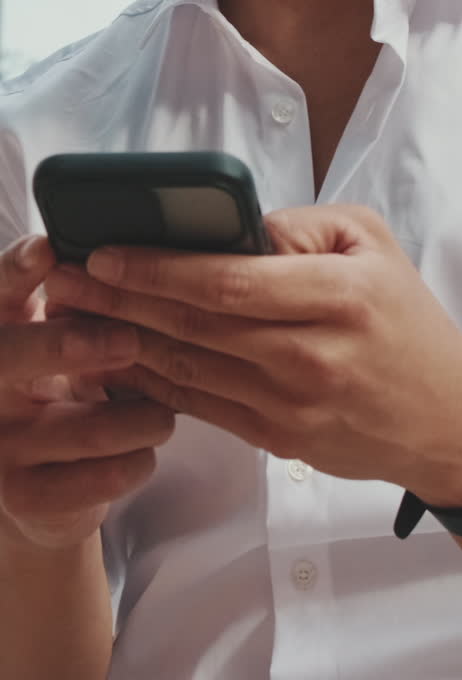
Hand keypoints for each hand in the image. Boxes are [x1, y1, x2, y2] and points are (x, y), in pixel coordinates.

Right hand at [0, 238, 174, 551]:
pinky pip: (97, 478)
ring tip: (162, 414)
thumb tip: (128, 258)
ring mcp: (0, 445)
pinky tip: (145, 451)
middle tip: (127, 339)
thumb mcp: (58, 335)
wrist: (40, 482)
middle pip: (8, 356)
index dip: (17, 268)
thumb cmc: (60, 383)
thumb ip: (77, 300)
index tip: (47, 249)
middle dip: (68, 344)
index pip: (0, 291)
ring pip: (79, 427)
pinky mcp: (26, 495)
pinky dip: (135, 462)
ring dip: (139, 419)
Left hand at [44, 207, 461, 505]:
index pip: (231, 282)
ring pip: (190, 370)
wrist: (446, 416)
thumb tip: (227, 229)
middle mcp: (312, 355)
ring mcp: (292, 407)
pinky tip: (121, 359)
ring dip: (127, 340)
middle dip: (122, 300)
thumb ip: (298, 228)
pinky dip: (155, 382)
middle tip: (67, 278)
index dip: (161, 268)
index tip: (107, 252)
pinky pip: (203, 407)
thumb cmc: (407, 319)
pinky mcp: (279, 440)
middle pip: (197, 326)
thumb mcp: (371, 243)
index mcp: (339, 296)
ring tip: (80, 313)